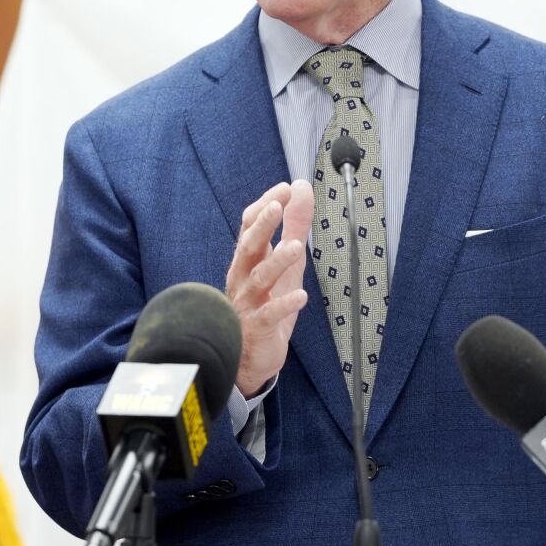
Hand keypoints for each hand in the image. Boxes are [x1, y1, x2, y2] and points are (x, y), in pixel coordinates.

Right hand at [226, 179, 312, 396]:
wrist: (251, 357)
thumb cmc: (266, 303)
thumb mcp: (285, 261)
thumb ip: (293, 225)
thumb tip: (300, 188)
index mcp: (248, 259)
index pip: (250, 226)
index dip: (265, 206)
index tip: (284, 189)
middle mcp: (244, 278)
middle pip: (249, 247)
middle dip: (262, 225)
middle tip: (276, 205)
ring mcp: (248, 303)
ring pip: (259, 279)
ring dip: (277, 261)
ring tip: (296, 247)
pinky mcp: (258, 328)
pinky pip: (268, 315)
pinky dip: (284, 305)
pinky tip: (300, 296)